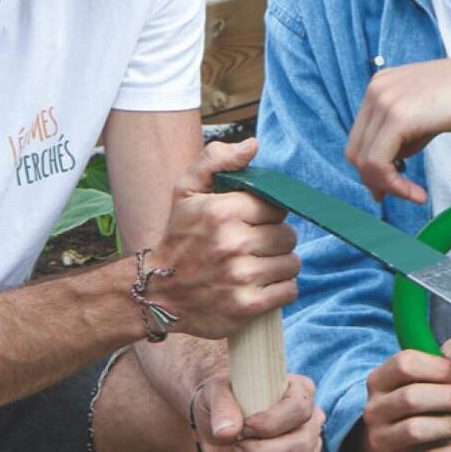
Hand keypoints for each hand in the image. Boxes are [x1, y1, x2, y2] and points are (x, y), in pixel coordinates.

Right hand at [149, 138, 299, 338]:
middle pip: (288, 236)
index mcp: (221, 211)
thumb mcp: (186, 190)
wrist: (158, 293)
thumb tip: (253, 146)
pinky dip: (281, 289)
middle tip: (254, 245)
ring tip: (257, 265)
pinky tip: (261, 285)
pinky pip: (289, 291)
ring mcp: (241, 277)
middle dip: (275, 239)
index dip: (267, 214)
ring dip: (279, 265)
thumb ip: (217, 159)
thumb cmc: (179, 237)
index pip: (275, 206)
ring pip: (292, 264)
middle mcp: (232, 244)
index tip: (252, 222)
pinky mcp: (247, 306)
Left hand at [191, 372, 325, 451]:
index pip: (299, 408)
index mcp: (298, 390)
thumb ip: (222, 407)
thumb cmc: (222, 402)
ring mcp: (310, 449)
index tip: (243, 430)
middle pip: (303, 444)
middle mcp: (310, 420)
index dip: (272, 423)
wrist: (220, 425)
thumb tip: (227, 432)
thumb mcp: (215, 394)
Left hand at [347, 52, 450, 202]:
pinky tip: (417, 193)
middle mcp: (376, 89)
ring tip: (413, 194)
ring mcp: (384, 100)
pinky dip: (394, 184)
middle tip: (400, 195)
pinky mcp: (398, 117)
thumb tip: (392, 163)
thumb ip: (405, 134)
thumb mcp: (426, 113)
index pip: (360, 136)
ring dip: (387, 185)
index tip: (388, 187)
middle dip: (375, 179)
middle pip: (356, 149)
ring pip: (365, 160)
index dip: (371, 167)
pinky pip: (379, 162)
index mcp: (381, 85)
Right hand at [356, 338, 450, 451]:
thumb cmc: (419, 409)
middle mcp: (374, 410)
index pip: (404, 363)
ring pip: (415, 430)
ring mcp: (379, 442)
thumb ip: (445, 360)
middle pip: (410, 397)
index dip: (437, 367)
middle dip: (449, 397)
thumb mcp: (426, 381)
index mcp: (379, 381)